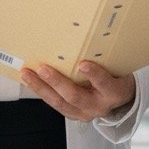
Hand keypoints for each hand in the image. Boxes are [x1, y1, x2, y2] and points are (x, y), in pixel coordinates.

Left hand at [20, 60, 135, 121]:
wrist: (121, 99)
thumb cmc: (118, 76)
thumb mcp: (119, 67)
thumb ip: (105, 57)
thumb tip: (87, 33)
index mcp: (114, 92)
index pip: (105, 83)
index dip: (94, 75)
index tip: (83, 63)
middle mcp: (99, 106)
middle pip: (75, 96)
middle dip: (57, 82)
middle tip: (43, 68)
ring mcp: (84, 113)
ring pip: (60, 103)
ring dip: (41, 88)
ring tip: (28, 74)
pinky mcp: (73, 115)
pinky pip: (55, 104)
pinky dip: (42, 92)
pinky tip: (31, 81)